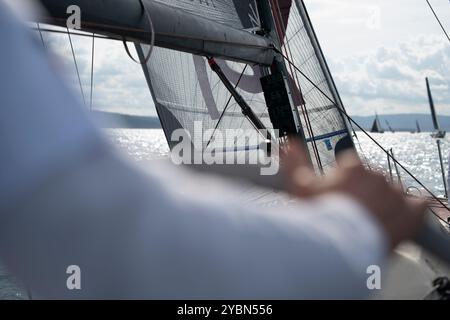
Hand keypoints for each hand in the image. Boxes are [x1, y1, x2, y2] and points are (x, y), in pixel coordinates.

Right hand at [282, 141, 426, 248]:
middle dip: (363, 193)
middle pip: (372, 180)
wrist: (341, 244)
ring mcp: (396, 193)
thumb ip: (294, 163)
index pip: (351, 167)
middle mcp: (377, 175)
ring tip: (369, 221)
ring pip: (391, 193)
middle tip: (351, 212)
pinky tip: (398, 218)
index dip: (344, 182)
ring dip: (383, 203)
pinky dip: (411, 210)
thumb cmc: (320, 216)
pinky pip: (418, 204)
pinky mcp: (411, 211)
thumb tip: (287, 144)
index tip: (338, 196)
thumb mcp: (300, 188)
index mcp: (353, 167)